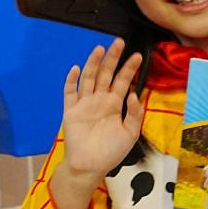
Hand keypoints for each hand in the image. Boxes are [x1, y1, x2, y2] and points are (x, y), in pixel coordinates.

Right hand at [60, 39, 143, 180]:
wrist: (90, 166)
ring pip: (88, 79)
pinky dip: (71, 81)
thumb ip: (134, 114)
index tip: (138, 56)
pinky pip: (69, 94)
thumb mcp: (130, 133)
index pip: (123, 82)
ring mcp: (84, 104)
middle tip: (119, 42)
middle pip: (106, 75)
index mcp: (114, 105)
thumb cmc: (111, 151)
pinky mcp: (70, 111)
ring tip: (100, 49)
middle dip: (112, 59)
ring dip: (93, 64)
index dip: (129, 69)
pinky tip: (75, 69)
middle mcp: (99, 100)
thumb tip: (135, 94)